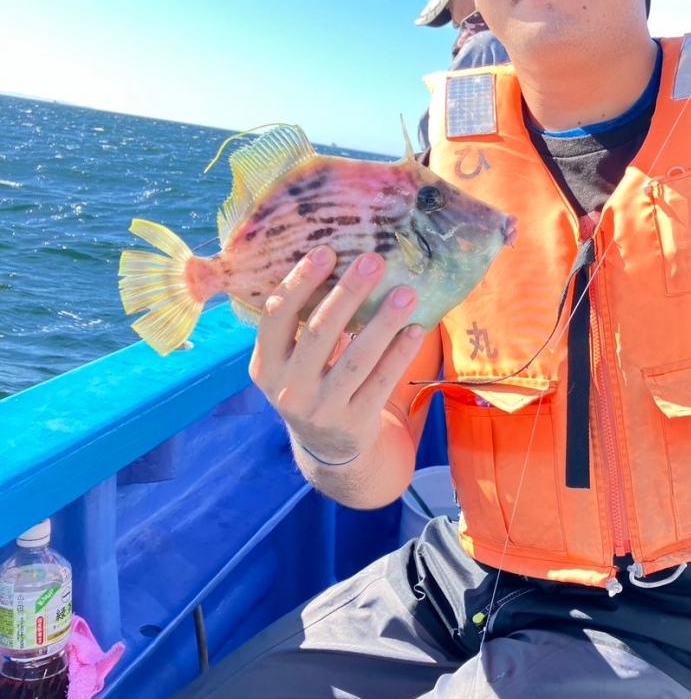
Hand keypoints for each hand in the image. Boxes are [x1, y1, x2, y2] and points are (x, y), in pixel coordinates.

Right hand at [249, 245, 424, 463]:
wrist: (326, 447)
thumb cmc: (311, 384)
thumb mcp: (291, 363)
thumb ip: (303, 325)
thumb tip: (340, 261)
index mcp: (266, 365)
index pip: (277, 316)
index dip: (300, 282)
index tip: (327, 251)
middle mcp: (289, 388)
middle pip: (320, 332)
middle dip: (348, 292)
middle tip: (374, 260)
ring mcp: (322, 409)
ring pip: (356, 358)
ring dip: (383, 322)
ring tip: (406, 293)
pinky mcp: (354, 423)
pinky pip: (381, 382)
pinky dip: (400, 354)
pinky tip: (416, 330)